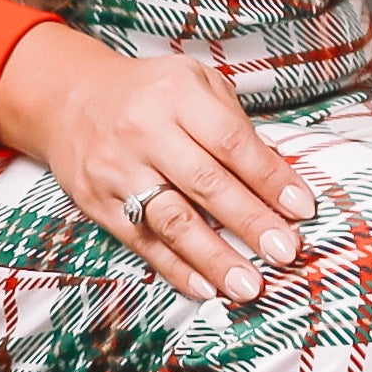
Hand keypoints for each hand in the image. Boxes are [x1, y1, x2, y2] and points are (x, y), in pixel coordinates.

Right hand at [0, 27, 314, 305]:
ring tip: (249, 285)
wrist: (68, 98)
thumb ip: (233, 123)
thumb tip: (278, 176)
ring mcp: (118, 170)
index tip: (302, 208)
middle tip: (287, 251)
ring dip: (214, 257)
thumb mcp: (194, 83)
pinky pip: (141, 242)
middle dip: (251, 222)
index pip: (231, 141)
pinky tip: (206, 288)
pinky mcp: (97, 203)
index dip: (269, 177)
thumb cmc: (149, 94)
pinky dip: (175, 269)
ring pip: (172, 220)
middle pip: (205, 184)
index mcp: (177, 95)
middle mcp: (145, 131)